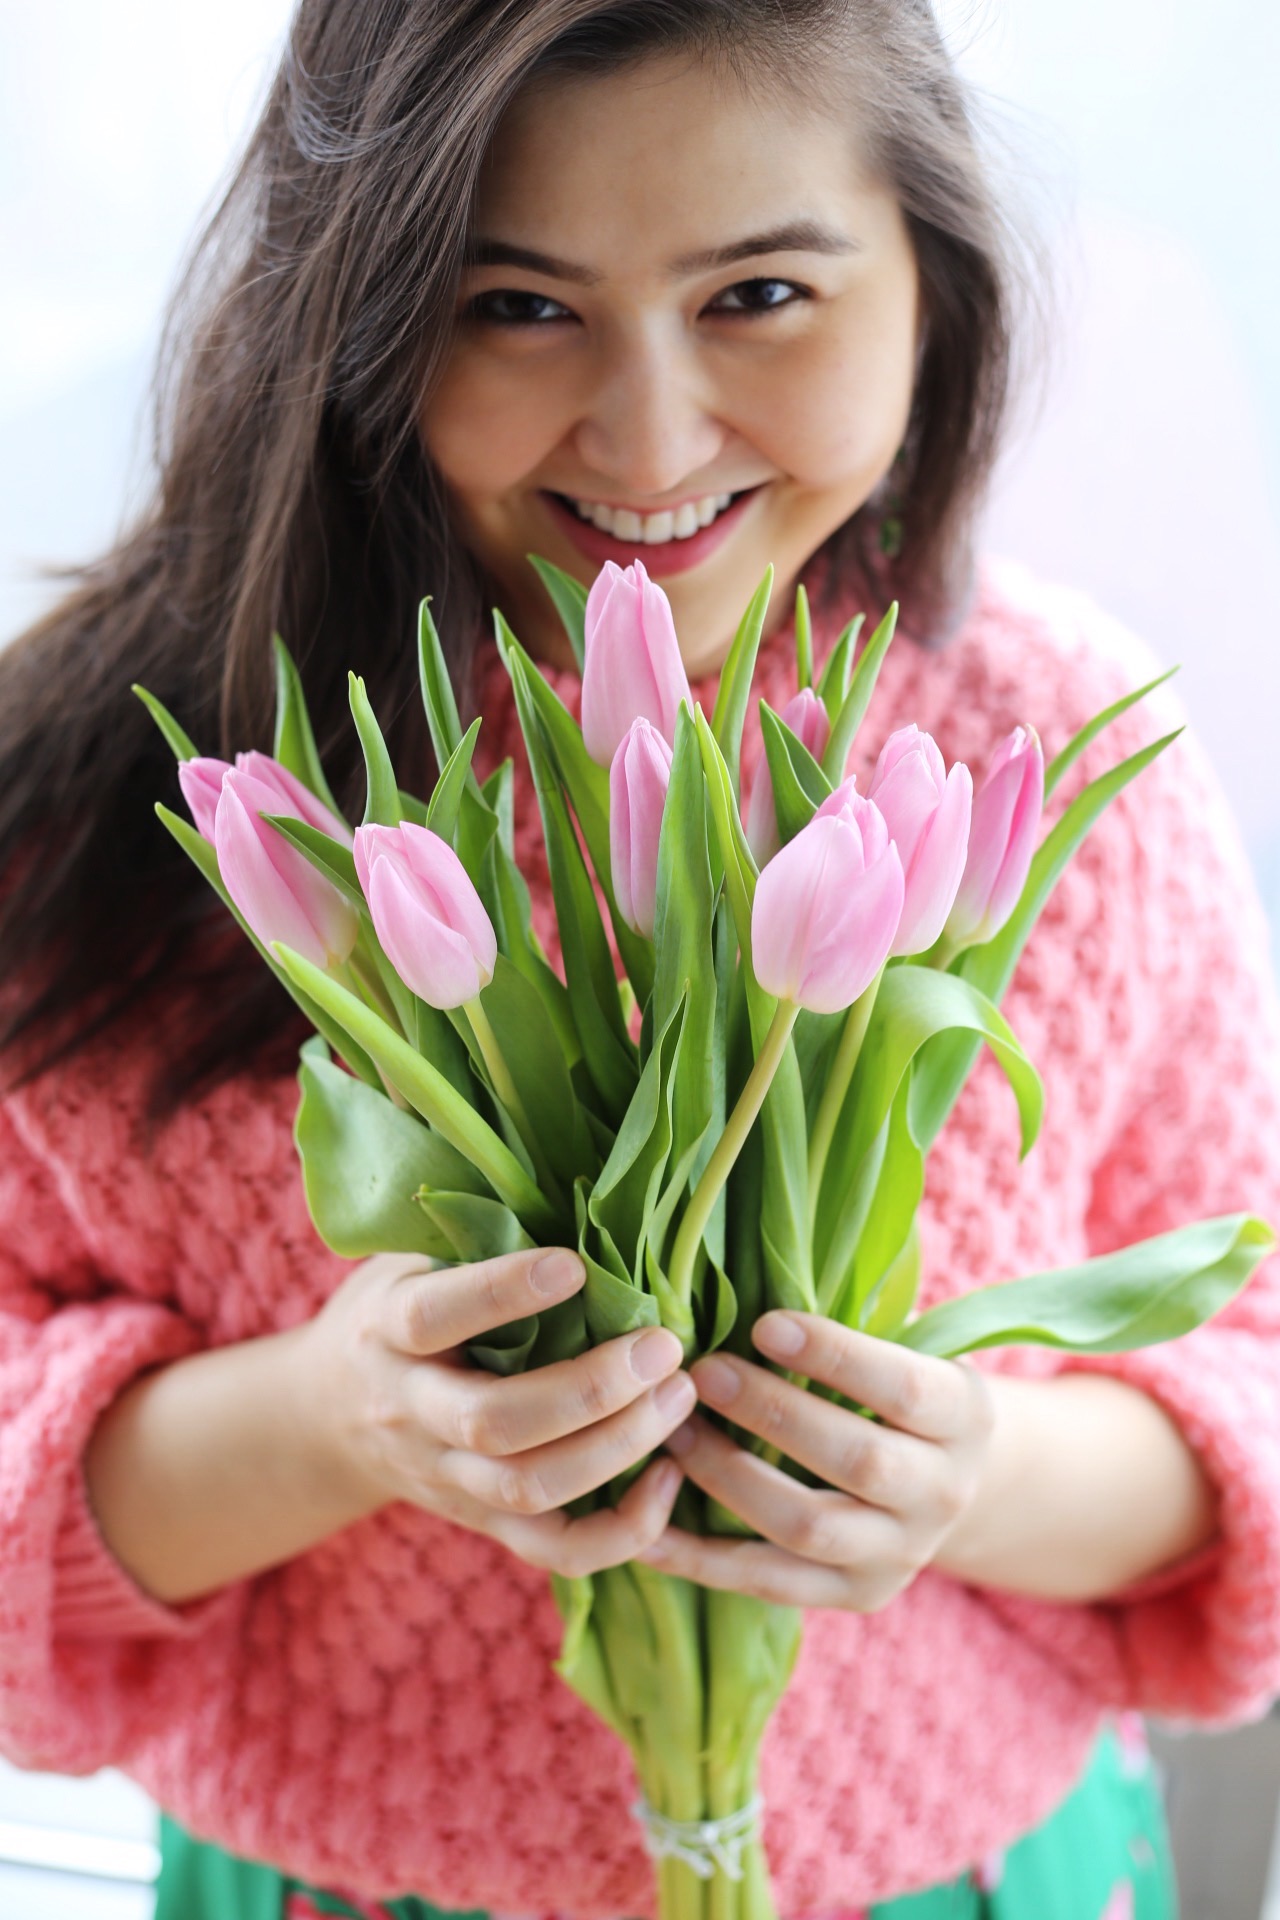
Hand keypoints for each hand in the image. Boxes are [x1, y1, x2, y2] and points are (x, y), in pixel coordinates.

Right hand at [298, 1248, 694, 1576]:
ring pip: (530, 1489)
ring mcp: (446, 1479)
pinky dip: (623, 1529)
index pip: (434, 1317)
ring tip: (680, 1394)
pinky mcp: (484, 1522)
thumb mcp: (405, 1259)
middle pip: (494, 1423)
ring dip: (618, 1447)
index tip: (573, 1265)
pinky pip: (556, 1549)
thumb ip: (466, 1232)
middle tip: (663, 1344)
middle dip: (590, 1388)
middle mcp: (410, 1412)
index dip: (500, 1294)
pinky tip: (670, 1473)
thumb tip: (544, 1165)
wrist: (326, 1416)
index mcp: (387, 1333)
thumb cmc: (393, 1311)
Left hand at [637, 1311, 993, 1608]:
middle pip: (859, 1461)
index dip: (835, 1356)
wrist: (953, 1486)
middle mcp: (943, 1494)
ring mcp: (900, 1555)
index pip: (903, 1388)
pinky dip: (700, 1557)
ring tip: (671, 1434)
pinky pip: (767, 1582)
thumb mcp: (906, 1353)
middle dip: (772, 1414)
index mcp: (965, 1418)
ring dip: (729, 1478)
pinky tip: (646, 1527)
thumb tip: (750, 1289)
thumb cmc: (899, 1393)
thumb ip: (850, 1333)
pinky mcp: (855, 1596)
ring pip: (808, 1529)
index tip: (764, 1323)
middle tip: (703, 1371)